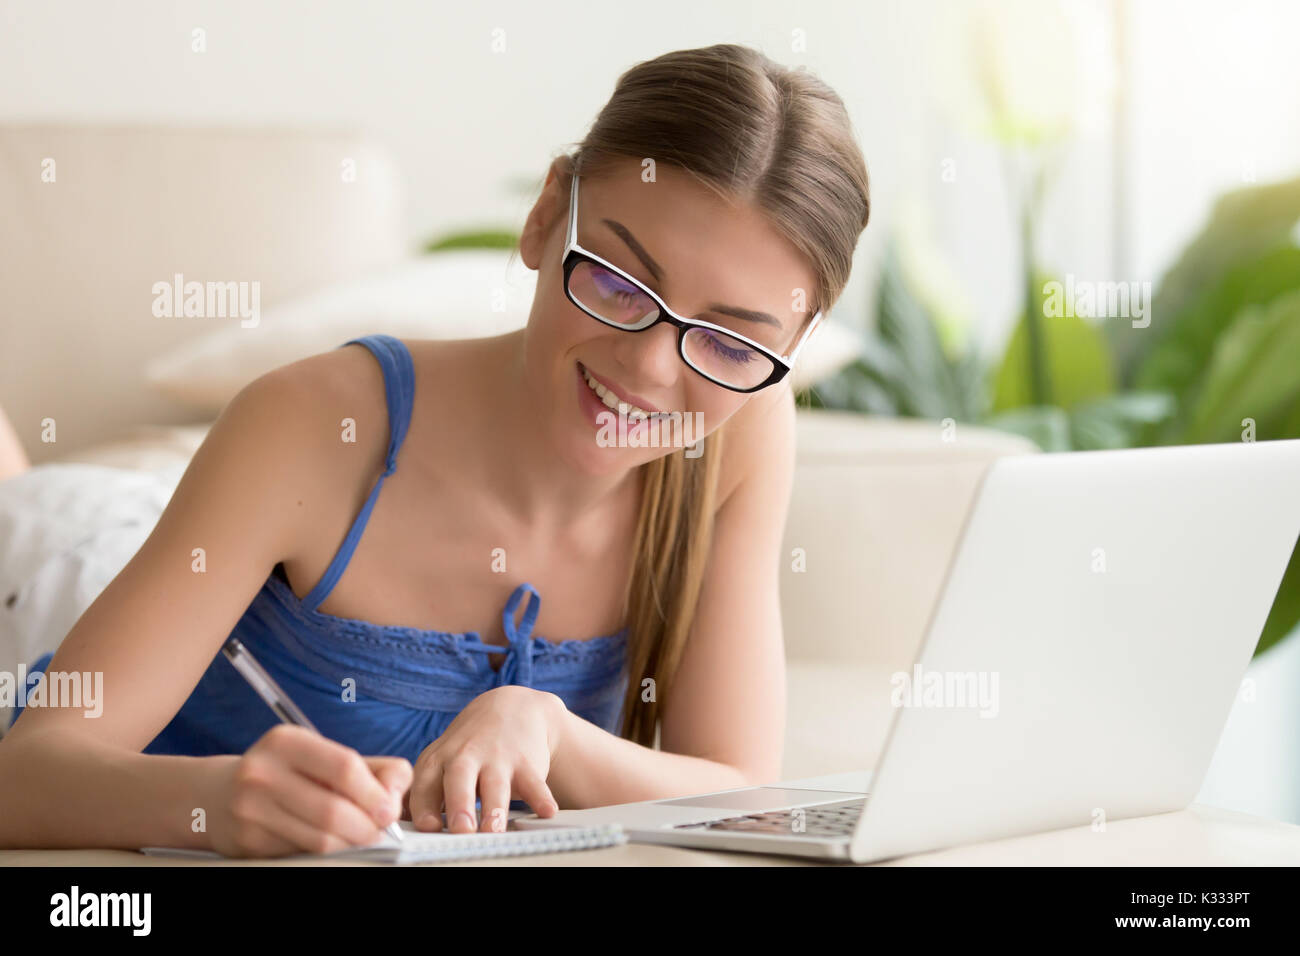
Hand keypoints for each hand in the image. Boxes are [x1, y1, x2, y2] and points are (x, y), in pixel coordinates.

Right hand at [207, 724, 412, 856]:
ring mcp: (250, 809)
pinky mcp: (247, 842)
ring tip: (356, 837)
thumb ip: (372, 769)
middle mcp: (262, 772)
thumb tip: (396, 797)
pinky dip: (325, 853)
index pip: (344, 767)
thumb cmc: (287, 773)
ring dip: (350, 844)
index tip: (390, 810)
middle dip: (367, 827)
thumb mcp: (323, 756)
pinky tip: (327, 842)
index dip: (375, 794)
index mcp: (287, 741)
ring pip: (320, 840)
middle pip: (334, 811)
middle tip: (379, 832)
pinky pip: (302, 854)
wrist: (217, 796)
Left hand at [408, 685, 566, 833]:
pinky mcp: (527, 762)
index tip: (427, 827)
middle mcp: (466, 757)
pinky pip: (535, 782)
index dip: (424, 806)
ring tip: (494, 829)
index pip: (425, 785)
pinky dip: (542, 797)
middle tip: (461, 829)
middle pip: (459, 780)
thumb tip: (395, 823)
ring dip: (495, 807)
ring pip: (496, 783)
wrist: (513, 709)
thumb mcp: (440, 760)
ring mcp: (498, 758)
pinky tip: (547, 812)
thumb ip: (422, 792)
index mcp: (438, 761)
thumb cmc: (468, 747)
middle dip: (459, 804)